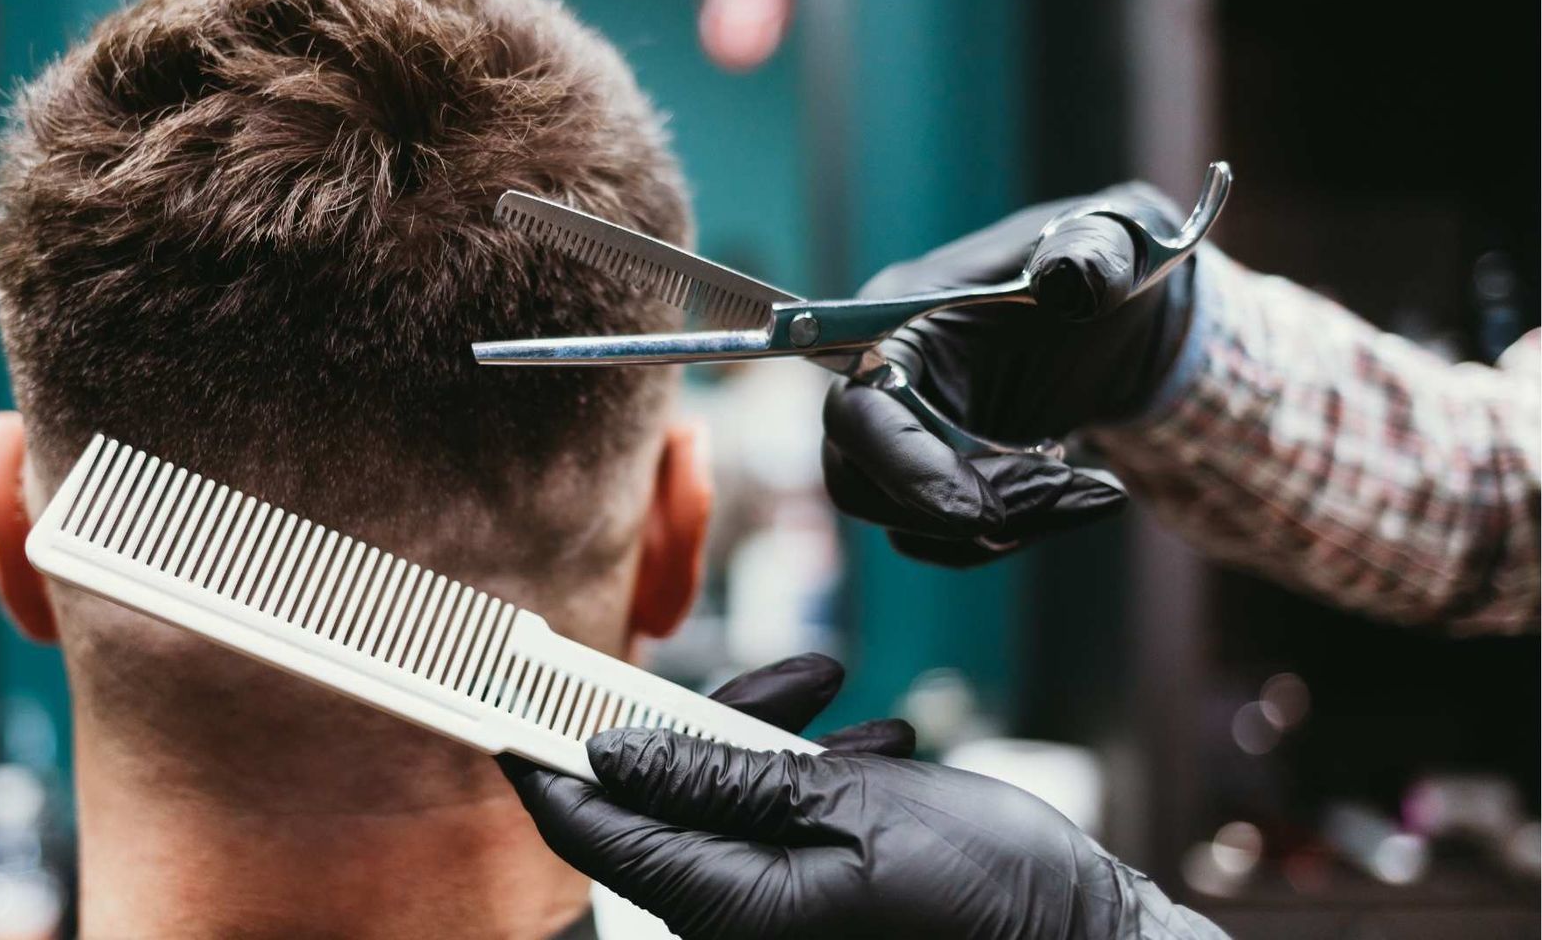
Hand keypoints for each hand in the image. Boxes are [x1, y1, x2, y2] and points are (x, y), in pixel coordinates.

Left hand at [504, 683, 1224, 938]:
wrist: (1082, 936)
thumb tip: (611, 752)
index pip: (590, 826)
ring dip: (770, 730)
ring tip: (845, 700)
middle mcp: (733, 908)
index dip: (540, 752)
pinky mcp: (811, 882)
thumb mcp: (850, 810)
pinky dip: (812, 765)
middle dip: (702, 718)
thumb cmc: (983, 890)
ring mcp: (772, 899)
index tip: (505, 685)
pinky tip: (878, 746)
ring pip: (721, 787)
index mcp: (723, 901)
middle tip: (784, 675)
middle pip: (658, 793)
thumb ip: (723, 779)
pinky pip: (774, 809)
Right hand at [822, 182, 1199, 565]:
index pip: (857, 411)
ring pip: (908, 521)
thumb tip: (1073, 278)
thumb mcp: (1114, 245)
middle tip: (1071, 487)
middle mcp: (882, 381)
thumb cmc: (1107, 262)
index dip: (905, 469)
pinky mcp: (935, 472)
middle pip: (863, 483)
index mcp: (898, 320)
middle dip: (968, 508)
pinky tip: (1083, 495)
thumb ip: (1094, 253)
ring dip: (1007, 524)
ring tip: (1097, 490)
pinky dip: (1016, 531)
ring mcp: (904, 433)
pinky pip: (944, 536)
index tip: (983, 516)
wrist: (1123, 305)